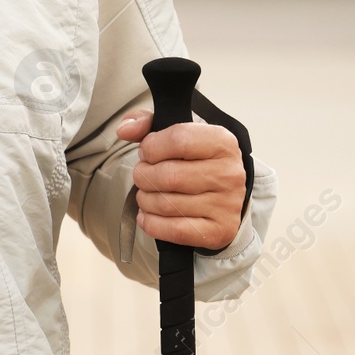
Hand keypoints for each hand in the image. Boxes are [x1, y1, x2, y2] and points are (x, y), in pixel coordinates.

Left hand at [116, 110, 244, 250]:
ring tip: (147, 194)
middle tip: (143, 175)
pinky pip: (174, 231)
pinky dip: (151, 223)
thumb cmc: (195, 160)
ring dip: (145, 199)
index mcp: (221, 142)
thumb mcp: (176, 132)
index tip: (147, 152)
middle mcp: (229, 173)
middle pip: (169, 175)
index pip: (178, 139)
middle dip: (143, 175)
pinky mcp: (219, 231)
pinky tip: (147, 215)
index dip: (151, 147)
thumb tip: (124, 130)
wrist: (221, 194)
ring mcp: (226, 205)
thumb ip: (146, 123)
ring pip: (167, 204)